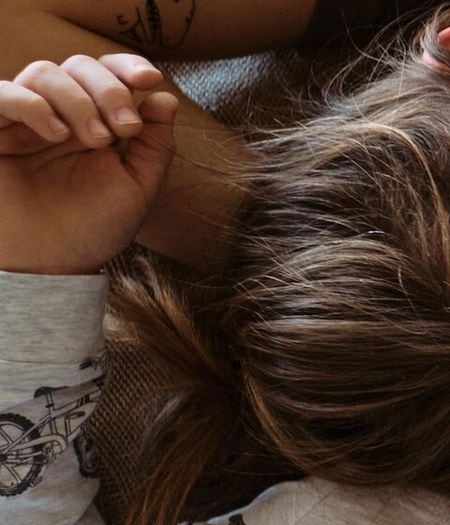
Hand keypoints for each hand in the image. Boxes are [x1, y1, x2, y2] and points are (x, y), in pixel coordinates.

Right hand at [0, 54, 177, 274]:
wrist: (50, 266)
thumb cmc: (92, 229)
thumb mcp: (137, 188)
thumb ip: (154, 145)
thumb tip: (165, 98)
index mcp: (95, 121)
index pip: (107, 72)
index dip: (127, 66)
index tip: (151, 80)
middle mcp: (58, 114)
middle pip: (79, 66)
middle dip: (109, 89)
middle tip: (123, 129)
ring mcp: (22, 120)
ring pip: (44, 72)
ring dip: (77, 99)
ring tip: (95, 140)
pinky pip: (1, 94)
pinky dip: (31, 103)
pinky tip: (55, 132)